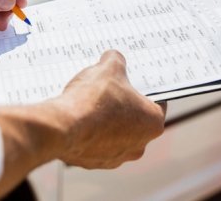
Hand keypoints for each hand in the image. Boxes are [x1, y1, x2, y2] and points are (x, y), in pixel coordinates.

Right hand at [0, 51, 165, 198]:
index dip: (144, 88)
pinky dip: (90, 131)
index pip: (157, 101)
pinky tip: (80, 117)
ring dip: (106, 119)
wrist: (62, 127)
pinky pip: (96, 143)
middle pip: (135, 118)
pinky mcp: (94, 162)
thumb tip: (113, 58)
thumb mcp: (109, 68)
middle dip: (124, 103)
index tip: (134, 80)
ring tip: (91, 102)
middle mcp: (139, 145)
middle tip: (110, 88)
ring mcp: (117, 157)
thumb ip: (116, 60)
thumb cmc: (93, 100)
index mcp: (152, 123)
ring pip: (116, 133)